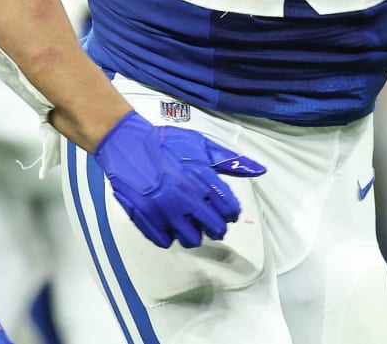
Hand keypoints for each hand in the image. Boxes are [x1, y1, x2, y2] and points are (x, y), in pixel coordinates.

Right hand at [92, 111, 265, 248]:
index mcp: (202, 179)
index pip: (230, 210)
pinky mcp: (147, 219)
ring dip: (193, 233)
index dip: (231, 212)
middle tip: (209, 219)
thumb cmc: (165, 143)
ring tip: (187, 220)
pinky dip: (169, 235)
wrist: (128, 144)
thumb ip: (229, 161)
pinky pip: (166, 241)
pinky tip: (168, 222)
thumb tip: (258, 169)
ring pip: (191, 240)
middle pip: (215, 229)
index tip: (226, 211)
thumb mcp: (200, 146)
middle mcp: (187, 198)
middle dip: (216, 226)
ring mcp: (166, 211)